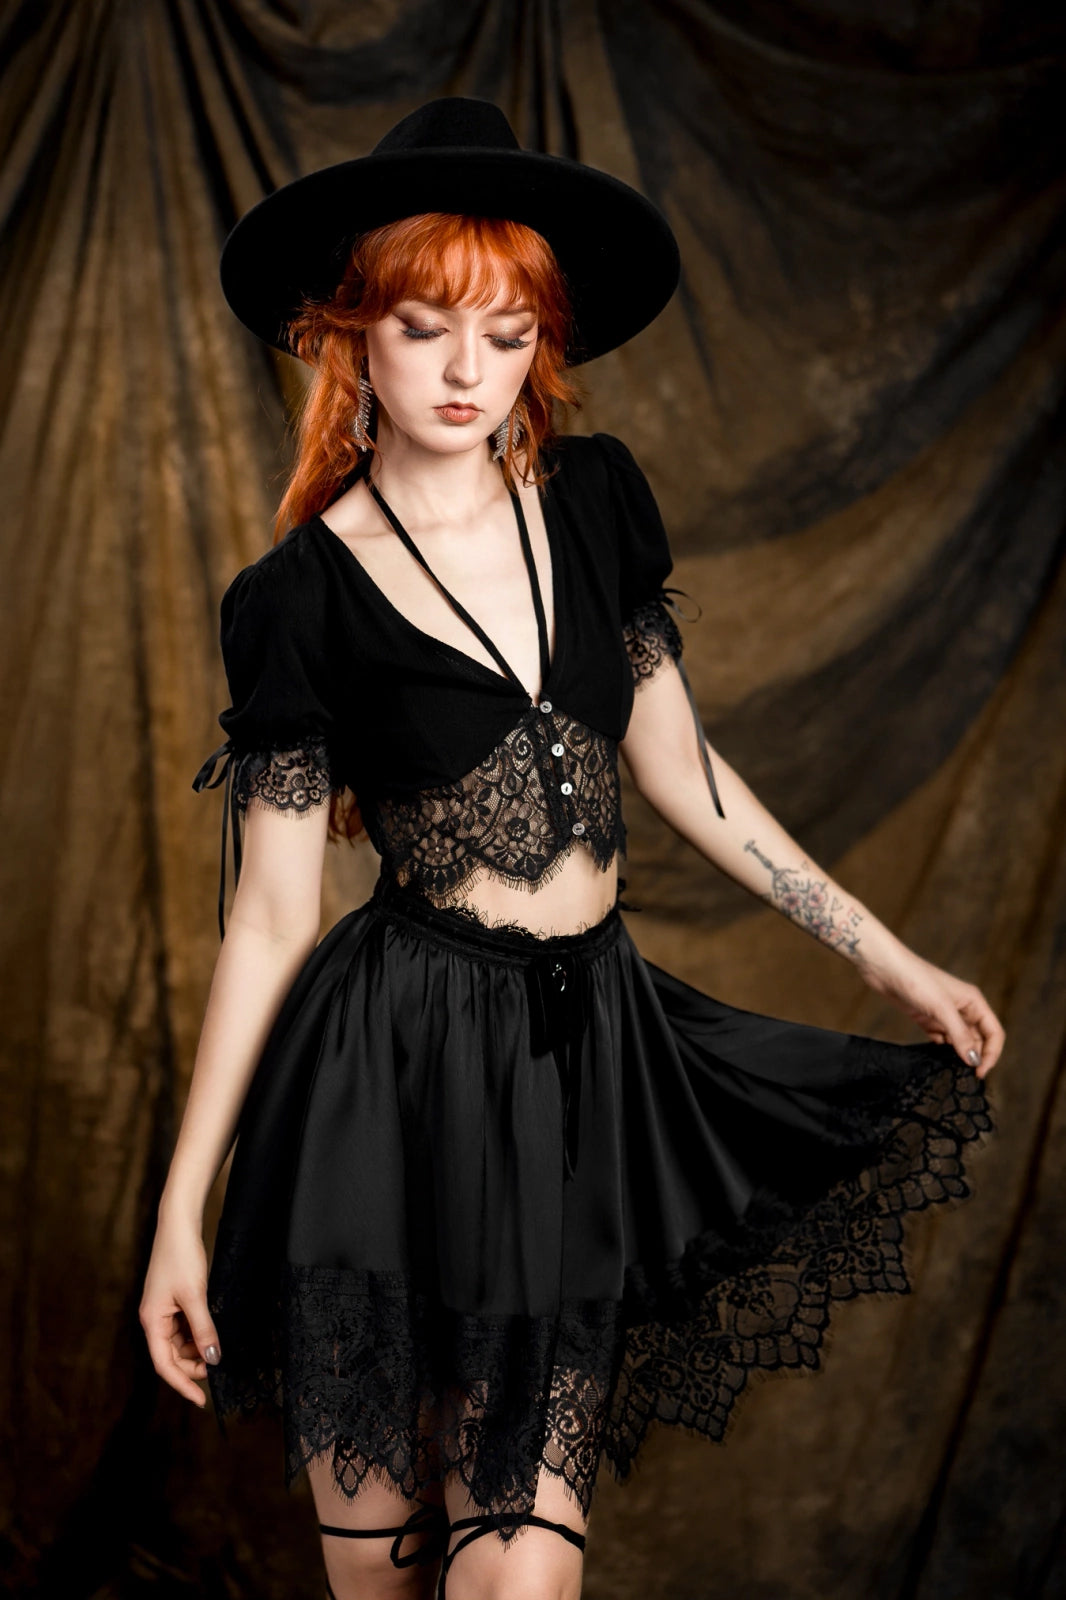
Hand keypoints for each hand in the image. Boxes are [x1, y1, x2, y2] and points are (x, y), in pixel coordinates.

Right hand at [139, 1217, 220, 1406]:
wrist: (179, 1225)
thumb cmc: (181, 1257)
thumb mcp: (195, 1296)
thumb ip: (204, 1330)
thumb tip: (213, 1360)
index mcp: (152, 1321)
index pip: (164, 1364)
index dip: (182, 1385)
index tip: (201, 1401)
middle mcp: (154, 1319)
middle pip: (171, 1356)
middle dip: (193, 1367)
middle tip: (217, 1370)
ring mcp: (163, 1310)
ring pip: (179, 1343)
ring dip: (196, 1351)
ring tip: (217, 1350)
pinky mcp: (173, 1301)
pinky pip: (184, 1327)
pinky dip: (198, 1334)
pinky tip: (211, 1334)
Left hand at [858, 947, 1003, 1077]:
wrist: (884, 968)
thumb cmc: (915, 980)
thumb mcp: (941, 1008)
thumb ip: (959, 1035)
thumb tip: (974, 1060)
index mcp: (974, 1002)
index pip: (994, 1033)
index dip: (991, 1054)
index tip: (979, 1072)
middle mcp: (963, 1009)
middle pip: (979, 1039)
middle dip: (975, 1057)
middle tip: (965, 1076)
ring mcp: (945, 1015)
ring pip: (961, 1041)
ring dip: (959, 1055)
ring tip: (952, 1070)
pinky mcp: (928, 1020)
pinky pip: (942, 1040)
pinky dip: (943, 1051)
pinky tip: (937, 1059)